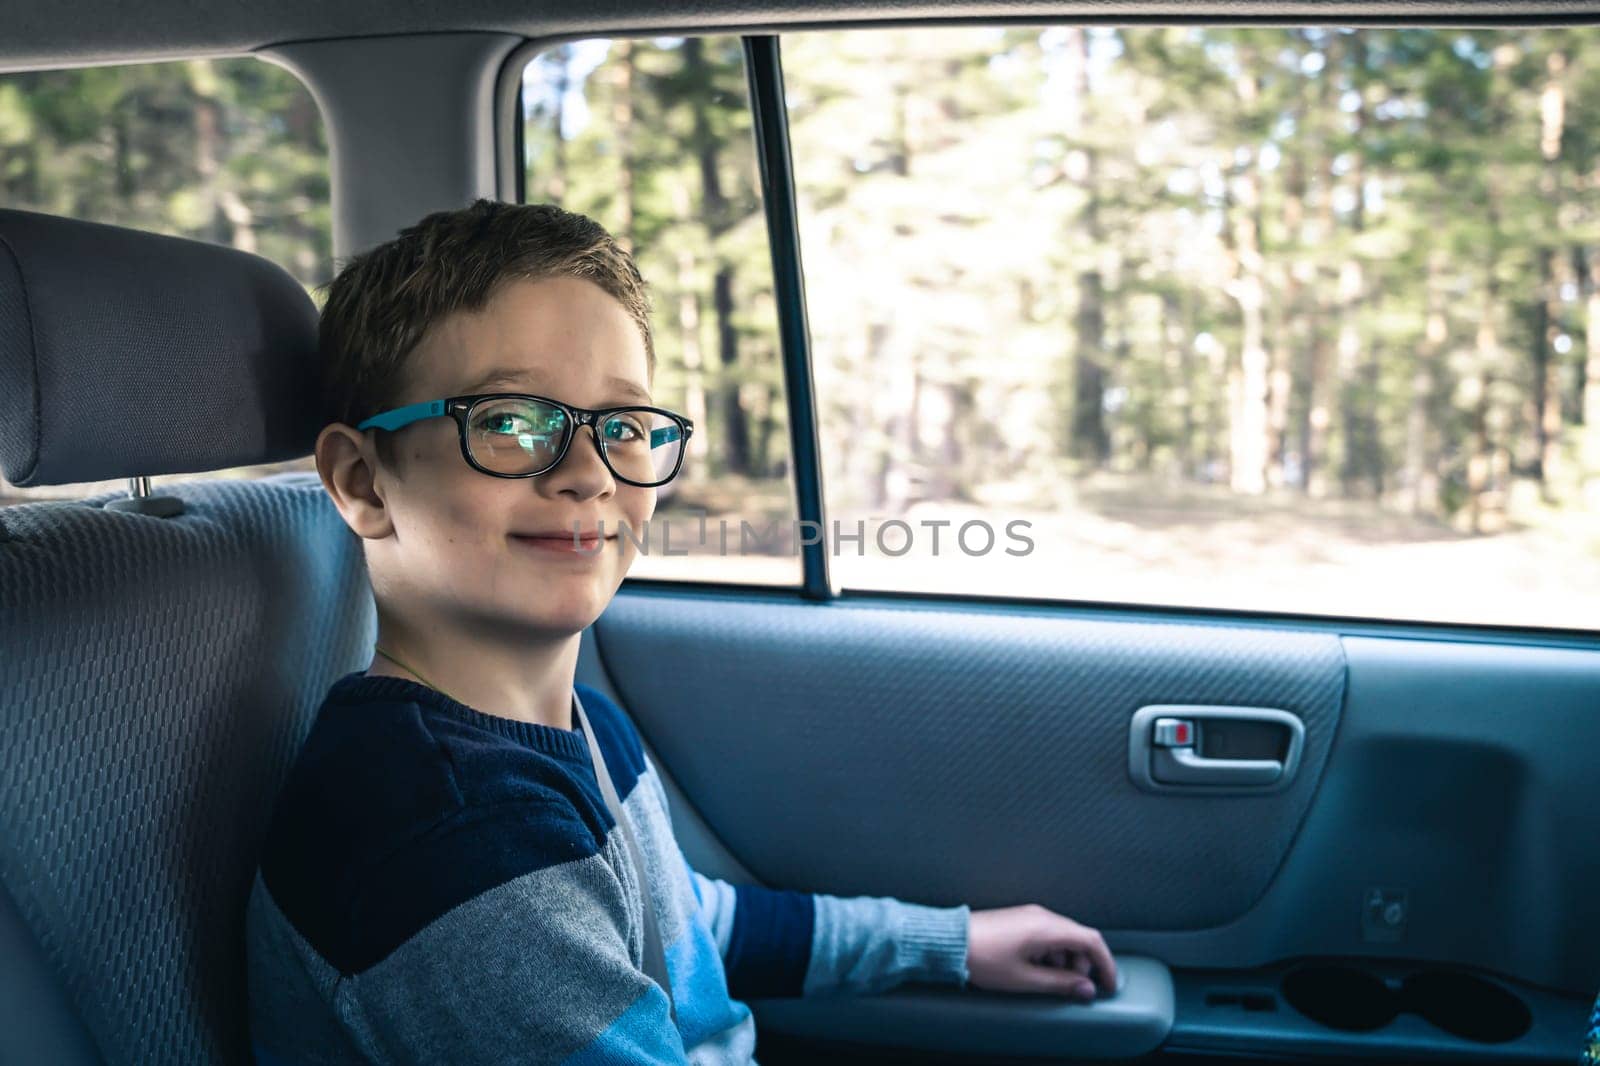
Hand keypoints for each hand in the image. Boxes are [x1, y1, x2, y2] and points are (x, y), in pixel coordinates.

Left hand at [965, 904, 1116, 1001]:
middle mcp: (1043, 916)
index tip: (1109, 984)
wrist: (951, 942)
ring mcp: (1030, 915)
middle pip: (1079, 938)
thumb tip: (1085, 989)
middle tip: (1072, 987)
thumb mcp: (1025, 979)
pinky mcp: (1020, 920)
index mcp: (1048, 928)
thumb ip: (1060, 984)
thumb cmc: (984, 959)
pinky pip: (1047, 935)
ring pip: (1063, 937)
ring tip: (1047, 980)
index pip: (1092, 940)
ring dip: (1065, 961)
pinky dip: (1051, 953)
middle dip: (1082, 965)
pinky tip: (1035, 968)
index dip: (1106, 963)